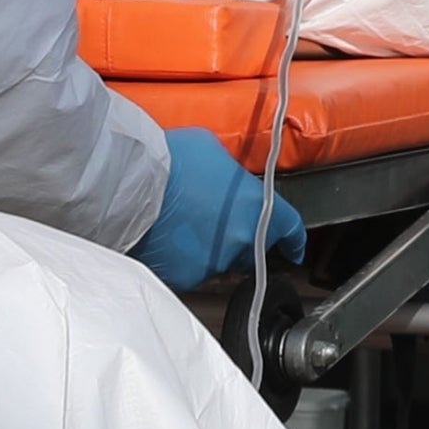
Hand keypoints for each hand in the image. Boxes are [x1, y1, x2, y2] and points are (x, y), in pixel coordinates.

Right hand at [130, 127, 306, 291]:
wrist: (133, 183)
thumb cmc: (173, 159)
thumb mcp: (214, 150)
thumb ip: (231, 172)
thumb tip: (227, 177)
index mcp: (257, 206)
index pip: (290, 228)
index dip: (294, 240)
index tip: (294, 249)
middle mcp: (242, 239)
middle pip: (252, 249)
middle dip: (241, 241)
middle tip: (217, 224)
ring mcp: (214, 262)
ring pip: (219, 262)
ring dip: (209, 250)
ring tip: (184, 227)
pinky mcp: (186, 277)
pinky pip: (190, 273)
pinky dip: (183, 261)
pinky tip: (168, 241)